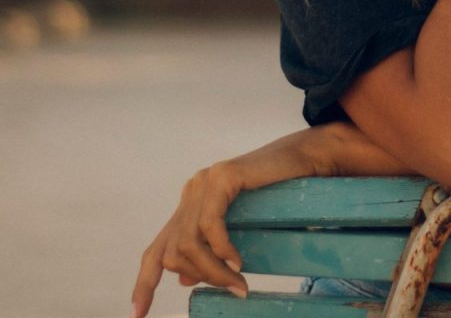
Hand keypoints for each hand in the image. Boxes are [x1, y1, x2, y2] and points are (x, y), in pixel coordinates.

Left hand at [130, 125, 350, 317]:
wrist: (301, 160)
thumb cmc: (275, 193)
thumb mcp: (237, 228)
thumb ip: (208, 250)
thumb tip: (183, 280)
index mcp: (190, 206)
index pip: (157, 249)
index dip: (145, 282)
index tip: (138, 313)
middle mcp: (191, 192)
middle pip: (171, 251)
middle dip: (199, 277)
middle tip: (231, 289)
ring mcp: (204, 182)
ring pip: (188, 242)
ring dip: (212, 270)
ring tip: (238, 282)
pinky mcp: (221, 177)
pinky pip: (210, 225)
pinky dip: (221, 249)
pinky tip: (238, 260)